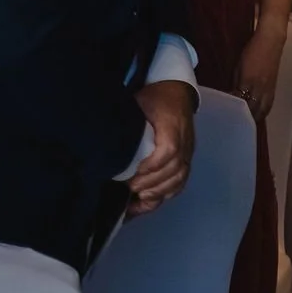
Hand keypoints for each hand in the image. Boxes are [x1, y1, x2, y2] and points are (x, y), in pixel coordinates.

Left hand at [126, 80, 196, 216]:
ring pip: (179, 178)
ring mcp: (188, 151)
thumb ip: (126, 123)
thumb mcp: (138, 103)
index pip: (168, 150)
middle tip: (128, 188)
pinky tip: (147, 199)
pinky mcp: (187, 159)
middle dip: (150, 182)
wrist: (177, 92)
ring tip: (137, 197)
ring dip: (158, 191)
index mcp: (172, 124)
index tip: (132, 175)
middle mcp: (185, 140)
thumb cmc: (154, 97)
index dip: (151, 166)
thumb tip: (103, 145)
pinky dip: (166, 194)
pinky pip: (181, 181)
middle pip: (175, 168)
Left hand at [233, 19, 287, 118]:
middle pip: (253, 110)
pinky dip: (262, 112)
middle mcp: (260, 88)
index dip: (233, 111)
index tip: (224, 116)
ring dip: (255, 118)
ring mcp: (269, 89)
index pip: (240, 102)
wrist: (271, 41)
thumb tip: (230, 97)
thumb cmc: (252, 51)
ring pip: (262, 110)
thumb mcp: (238, 67)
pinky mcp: (274, 88)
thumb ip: (235, 83)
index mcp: (249, 82)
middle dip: (244, 119)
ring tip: (246, 124)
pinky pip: (268, 104)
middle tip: (234, 124)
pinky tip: (258, 115)